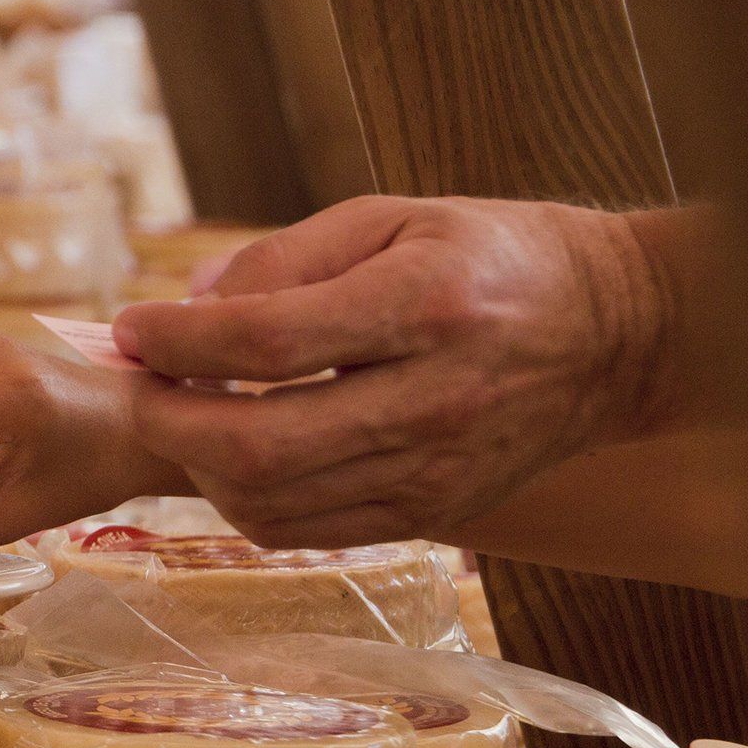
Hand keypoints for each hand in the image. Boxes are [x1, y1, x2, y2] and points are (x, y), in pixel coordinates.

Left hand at [111, 196, 676, 547]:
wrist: (616, 333)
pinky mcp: (434, 513)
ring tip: (184, 419)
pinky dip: (246, 501)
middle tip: (140, 388)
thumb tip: (186, 302)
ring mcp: (435, 469)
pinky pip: (307, 530)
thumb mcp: (395, 216)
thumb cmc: (492, 258)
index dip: (176, 341)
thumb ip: (284, 256)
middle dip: (168, 420)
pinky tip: (234, 459)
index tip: (131, 328)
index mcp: (424, 305)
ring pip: (271, 501)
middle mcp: (432, 398)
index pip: (265, 340)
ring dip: (198, 466)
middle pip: (258, 443)